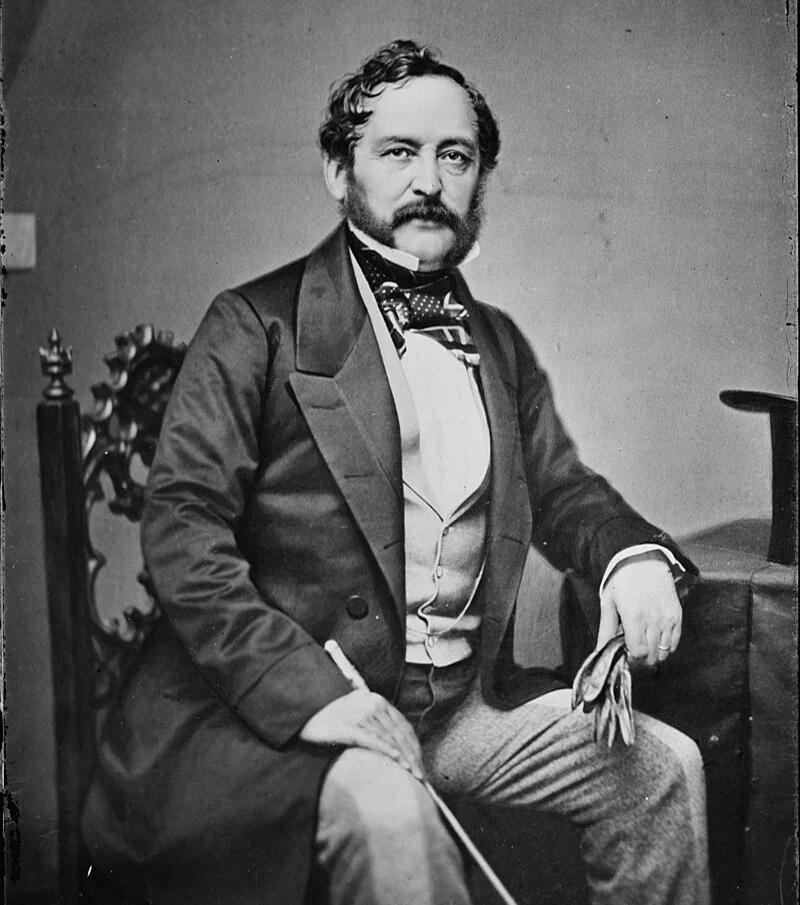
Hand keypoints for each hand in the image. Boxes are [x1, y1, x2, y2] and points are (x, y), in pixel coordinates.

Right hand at [299, 690, 423, 779]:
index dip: (414, 745)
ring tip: (413, 773)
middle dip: (413, 755)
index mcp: (376, 699)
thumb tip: (397, 744)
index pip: (403, 724)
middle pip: (399, 732)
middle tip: (421, 774)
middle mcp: (372, 703)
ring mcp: (361, 713)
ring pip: (390, 738)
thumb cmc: (332, 719)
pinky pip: (373, 739)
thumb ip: (376, 722)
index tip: (421, 762)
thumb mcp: (358, 713)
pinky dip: (387, 750)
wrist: (306, 715)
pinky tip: (397, 760)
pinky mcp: (351, 726)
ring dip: (404, 757)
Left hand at [597, 551, 681, 667]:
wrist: (644, 559)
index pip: (638, 653)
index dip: (631, 658)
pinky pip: (675, 643)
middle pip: (652, 656)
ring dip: (654, 654)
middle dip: (642, 660)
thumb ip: (606, 629)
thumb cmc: (622, 580)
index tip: (626, 654)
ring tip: (644, 644)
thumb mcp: (608, 602)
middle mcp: (654, 620)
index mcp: (634, 617)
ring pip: (665, 652)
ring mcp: (668, 618)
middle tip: (634, 651)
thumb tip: (600, 650)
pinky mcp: (677, 615)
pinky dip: (666, 647)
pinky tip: (656, 639)